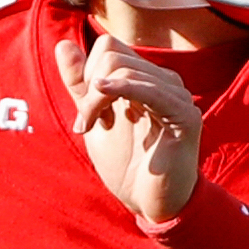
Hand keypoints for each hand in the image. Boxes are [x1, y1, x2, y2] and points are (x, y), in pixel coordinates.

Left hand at [65, 31, 202, 224]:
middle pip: (113, 54)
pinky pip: (149, 89)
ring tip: (94, 129)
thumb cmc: (127, 166)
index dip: (88, 74)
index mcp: (147, 78)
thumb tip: (63, 44)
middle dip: (89, 88)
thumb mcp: (94, 119)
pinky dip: (119, 90)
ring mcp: (178, 96)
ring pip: (124, 70)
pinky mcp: (185, 116)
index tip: (87, 114)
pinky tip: (101, 100)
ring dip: (96, 101)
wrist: (151, 204)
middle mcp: (165, 81)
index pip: (109, 47)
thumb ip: (80, 84)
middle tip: (86, 124)